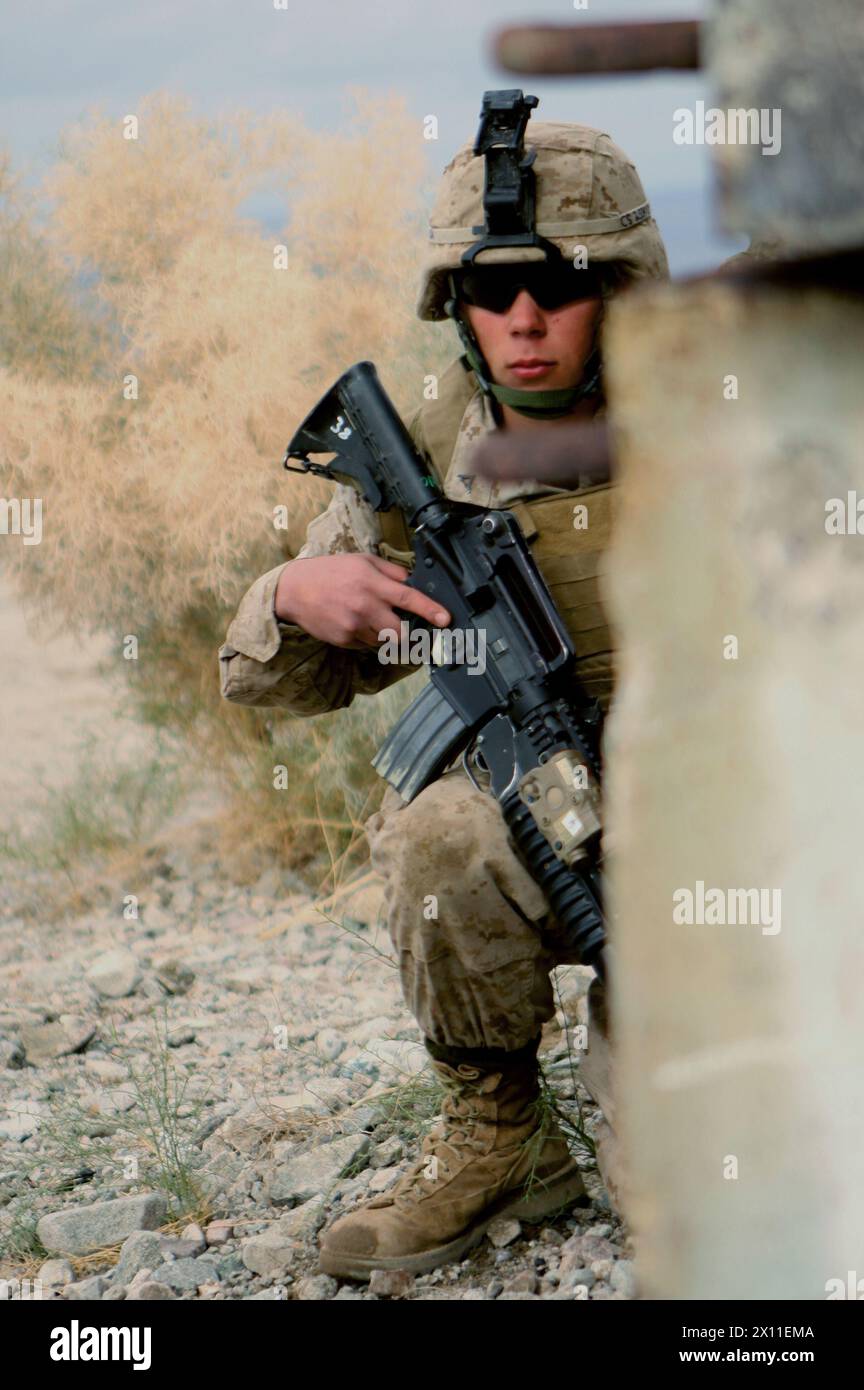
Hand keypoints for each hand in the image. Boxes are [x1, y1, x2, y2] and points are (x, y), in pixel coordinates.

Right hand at [274, 554, 450, 649]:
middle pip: (400, 633)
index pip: (408, 599)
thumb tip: (414, 583)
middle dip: (408, 634)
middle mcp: (365, 607)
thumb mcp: (363, 561)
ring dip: (385, 634)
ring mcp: (353, 626)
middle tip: (407, 629)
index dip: (430, 611)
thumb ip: (391, 572)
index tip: (445, 620)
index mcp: (372, 584)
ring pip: (383, 641)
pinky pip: (366, 644)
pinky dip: (367, 637)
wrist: (294, 590)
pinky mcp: (343, 640)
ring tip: (368, 616)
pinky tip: (354, 621)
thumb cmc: (330, 572)